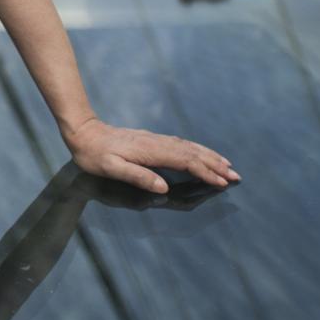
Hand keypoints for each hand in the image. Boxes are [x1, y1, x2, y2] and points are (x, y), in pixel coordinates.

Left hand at [64, 118, 237, 193]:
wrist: (84, 132)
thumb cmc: (94, 154)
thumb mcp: (111, 168)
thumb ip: (137, 176)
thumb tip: (164, 187)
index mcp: (151, 151)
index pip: (185, 162)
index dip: (205, 173)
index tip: (223, 183)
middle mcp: (157, 143)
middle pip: (193, 153)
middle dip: (215, 165)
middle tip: (236, 176)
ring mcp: (156, 140)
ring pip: (189, 147)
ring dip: (209, 156)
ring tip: (227, 165)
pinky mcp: (152, 140)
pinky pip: (181, 145)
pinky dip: (196, 150)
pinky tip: (202, 154)